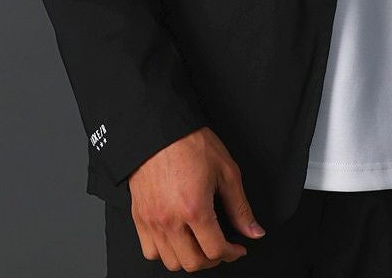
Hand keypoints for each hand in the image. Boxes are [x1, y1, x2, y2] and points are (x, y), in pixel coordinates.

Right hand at [127, 126, 265, 270]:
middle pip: (193, 263)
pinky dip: (164, 251)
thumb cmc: (190, 142)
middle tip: (220, 246)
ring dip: (189, 258)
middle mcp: (170, 220)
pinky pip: (150, 251)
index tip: (237, 248)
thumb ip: (240, 206)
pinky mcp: (139, 217)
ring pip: (171, 261)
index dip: (232, 253)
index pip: (215, 251)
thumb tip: (253, 230)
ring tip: (199, 243)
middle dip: (213, 259)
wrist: (160, 128)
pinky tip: (177, 237)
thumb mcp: (226, 170)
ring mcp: (152, 221)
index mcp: (194, 208)